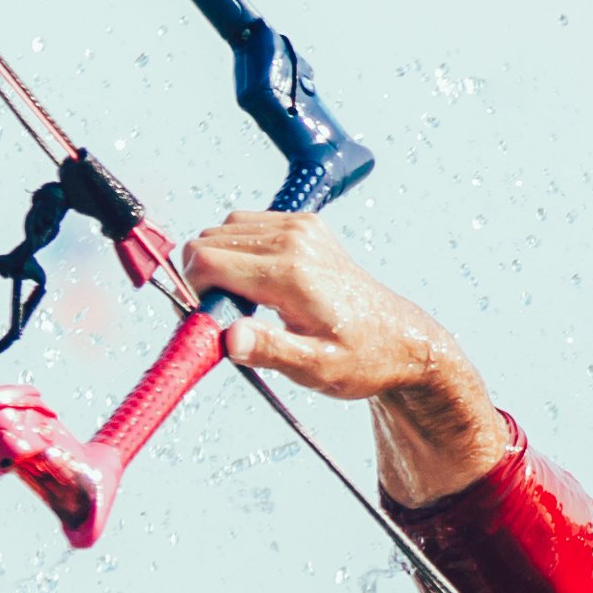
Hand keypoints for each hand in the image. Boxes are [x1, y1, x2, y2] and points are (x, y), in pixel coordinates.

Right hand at [185, 213, 510, 503]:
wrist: (401, 339)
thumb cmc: (363, 358)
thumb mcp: (316, 368)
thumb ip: (270, 351)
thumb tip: (229, 338)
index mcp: (291, 274)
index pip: (206, 261)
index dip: (192, 293)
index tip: (207, 321)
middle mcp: (294, 239)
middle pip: (207, 242)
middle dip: (203, 280)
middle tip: (230, 318)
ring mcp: (300, 226)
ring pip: (222, 230)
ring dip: (220, 264)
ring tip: (248, 304)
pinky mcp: (304, 224)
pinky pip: (246, 225)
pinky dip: (239, 251)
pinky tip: (260, 283)